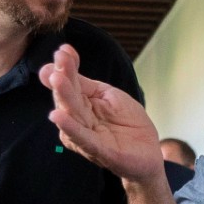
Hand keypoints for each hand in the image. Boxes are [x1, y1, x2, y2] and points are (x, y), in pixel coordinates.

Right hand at [38, 45, 164, 185]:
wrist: (148, 153)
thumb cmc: (127, 123)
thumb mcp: (109, 96)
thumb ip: (85, 82)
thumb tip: (63, 58)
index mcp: (83, 105)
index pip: (72, 84)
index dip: (66, 67)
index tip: (62, 50)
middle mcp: (80, 121)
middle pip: (69, 99)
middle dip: (62, 81)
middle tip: (55, 66)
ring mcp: (88, 137)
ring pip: (73, 116)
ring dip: (63, 98)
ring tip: (56, 80)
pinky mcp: (100, 152)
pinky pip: (83, 139)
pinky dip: (71, 127)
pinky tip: (58, 116)